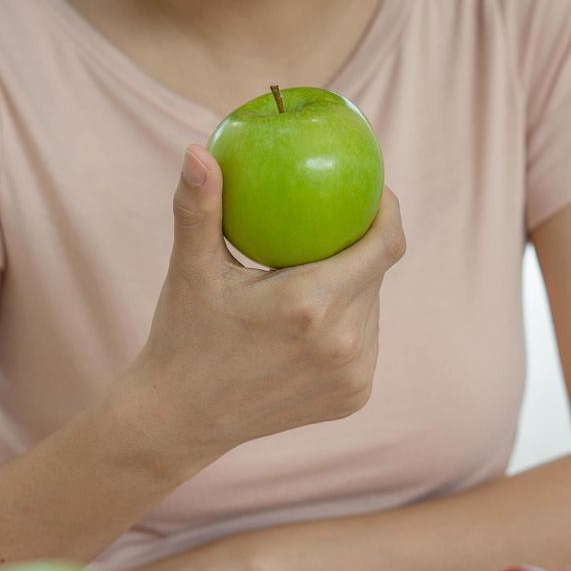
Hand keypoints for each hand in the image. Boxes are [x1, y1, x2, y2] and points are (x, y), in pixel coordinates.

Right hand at [124, 144, 405, 463]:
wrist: (182, 420)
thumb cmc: (184, 335)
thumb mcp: (191, 269)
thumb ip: (199, 208)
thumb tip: (198, 151)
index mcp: (311, 306)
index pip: (383, 246)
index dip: (389, 212)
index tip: (374, 190)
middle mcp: (343, 343)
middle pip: (377, 274)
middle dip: (363, 244)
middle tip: (338, 220)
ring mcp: (354, 376)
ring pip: (372, 309)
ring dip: (354, 285)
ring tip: (320, 268)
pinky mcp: (355, 397)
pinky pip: (364, 342)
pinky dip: (346, 324)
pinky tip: (315, 316)